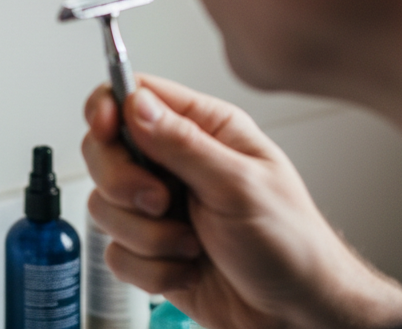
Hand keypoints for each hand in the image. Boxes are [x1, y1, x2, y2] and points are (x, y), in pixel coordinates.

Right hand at [82, 75, 401, 328]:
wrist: (297, 315)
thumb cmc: (290, 245)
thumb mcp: (240, 186)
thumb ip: (183, 144)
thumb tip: (134, 104)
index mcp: (204, 129)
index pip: (133, 95)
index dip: (108, 108)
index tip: (105, 130)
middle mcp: (176, 163)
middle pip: (104, 151)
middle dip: (124, 184)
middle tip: (161, 202)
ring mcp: (159, 207)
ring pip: (105, 206)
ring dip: (147, 236)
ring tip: (190, 245)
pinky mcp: (150, 248)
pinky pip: (115, 253)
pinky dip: (150, 270)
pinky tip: (187, 270)